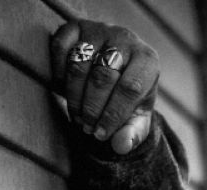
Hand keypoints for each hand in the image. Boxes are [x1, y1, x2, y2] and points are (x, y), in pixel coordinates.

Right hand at [48, 19, 158, 153]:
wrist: (117, 64)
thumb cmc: (129, 95)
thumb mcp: (136, 116)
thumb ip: (132, 132)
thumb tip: (121, 146)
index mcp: (147, 60)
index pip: (130, 89)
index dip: (113, 115)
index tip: (100, 134)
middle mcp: (126, 39)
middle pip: (103, 78)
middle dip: (92, 108)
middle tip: (86, 128)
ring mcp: (100, 29)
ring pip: (80, 64)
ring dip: (74, 95)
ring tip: (76, 116)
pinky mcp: (76, 26)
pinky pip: (60, 48)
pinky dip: (58, 71)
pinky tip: (62, 90)